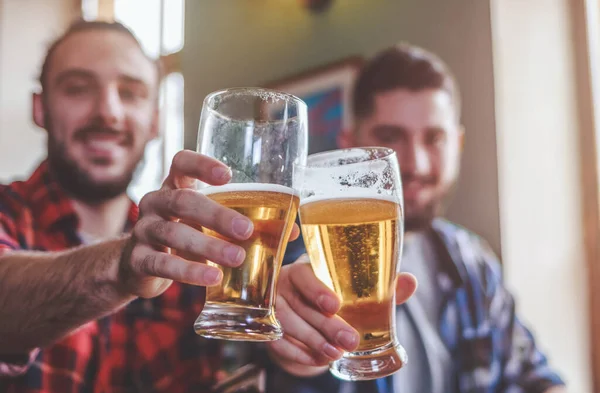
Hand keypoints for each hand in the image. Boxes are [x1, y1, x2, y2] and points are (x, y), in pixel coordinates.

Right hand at [118, 150, 254, 297]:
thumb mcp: (209, 225)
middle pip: (183, 201)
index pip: (182, 163)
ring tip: (236, 258)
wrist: (139, 266)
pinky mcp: (138, 259)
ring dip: (208, 246)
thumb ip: (245, 223)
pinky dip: (189, 271)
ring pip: (174, 233)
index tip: (227, 175)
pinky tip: (212, 278)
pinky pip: (162, 263)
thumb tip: (292, 232)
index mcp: (175, 186)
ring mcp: (144, 230)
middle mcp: (156, 202)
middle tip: (246, 230)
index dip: (202, 165)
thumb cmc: (185, 235)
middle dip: (217, 215)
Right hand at [267, 257, 416, 376]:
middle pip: (300, 304)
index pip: (305, 274)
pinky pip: (278, 342)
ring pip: (288, 324)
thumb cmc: (334, 296)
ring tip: (335, 353)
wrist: (304, 315)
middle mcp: (284, 284)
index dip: (318, 290)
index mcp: (304, 268)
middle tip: (350, 339)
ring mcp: (272, 306)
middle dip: (326, 324)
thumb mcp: (355, 291)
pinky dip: (298, 353)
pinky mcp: (267, 328)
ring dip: (312, 340)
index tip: (335, 305)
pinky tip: (318, 359)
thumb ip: (381, 288)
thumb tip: (410, 281)